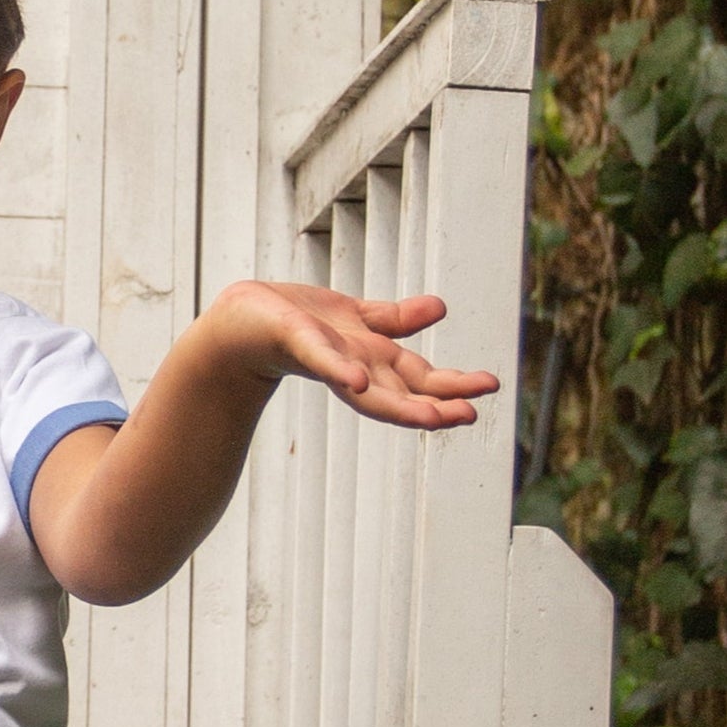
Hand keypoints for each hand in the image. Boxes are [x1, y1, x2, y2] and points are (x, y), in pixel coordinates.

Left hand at [209, 281, 496, 430]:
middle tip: (471, 416)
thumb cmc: (297, 323)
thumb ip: (395, 320)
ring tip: (432, 417)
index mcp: (371, 359)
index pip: (417, 378)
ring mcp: (327, 358)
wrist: (241, 321)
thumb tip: (441, 310)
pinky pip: (321, 359)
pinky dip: (341, 370)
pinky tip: (360, 380)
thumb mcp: (355, 318)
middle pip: (400, 390)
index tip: (484, 397)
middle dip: (436, 404)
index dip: (449, 389)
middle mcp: (353, 367)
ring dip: (400, 404)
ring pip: (368, 387)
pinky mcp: (297, 341)